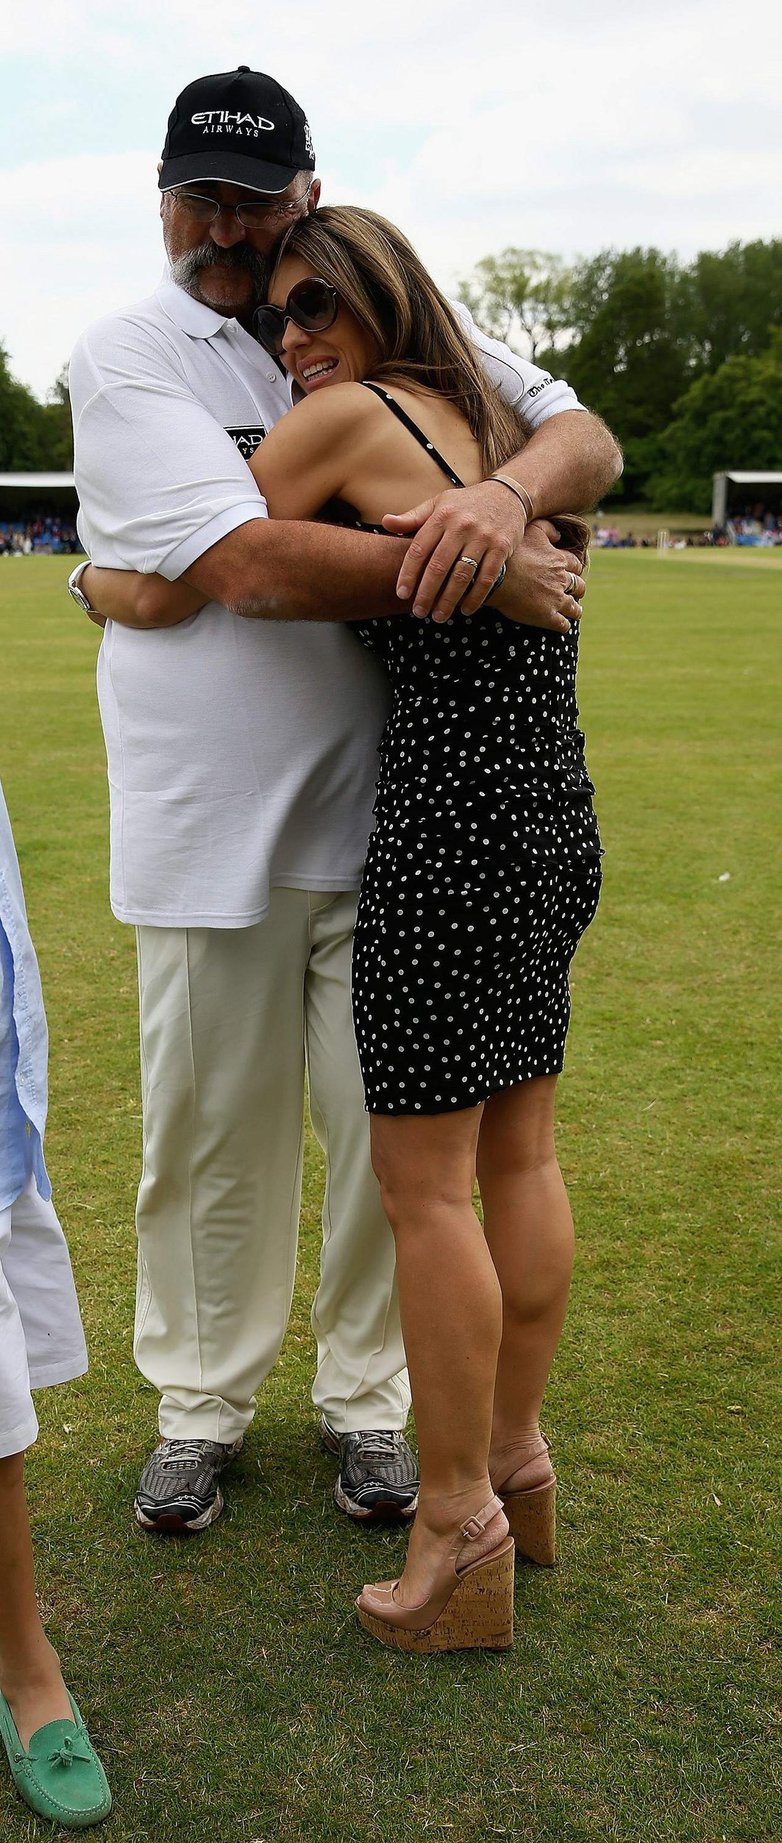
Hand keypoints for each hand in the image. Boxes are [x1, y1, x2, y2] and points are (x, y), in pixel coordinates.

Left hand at [383, 479, 526, 621]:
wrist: (507, 493)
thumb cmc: (465, 504)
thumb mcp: (438, 504)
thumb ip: (412, 518)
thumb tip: (386, 523)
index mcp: (441, 516)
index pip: (419, 549)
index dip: (408, 574)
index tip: (402, 594)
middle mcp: (461, 526)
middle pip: (438, 567)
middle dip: (426, 593)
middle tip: (419, 612)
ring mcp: (483, 537)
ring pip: (462, 576)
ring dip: (449, 600)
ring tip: (439, 616)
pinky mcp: (502, 547)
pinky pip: (487, 578)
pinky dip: (475, 597)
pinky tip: (465, 610)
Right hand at [493, 521, 585, 633]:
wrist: (496, 576)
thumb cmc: (511, 552)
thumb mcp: (532, 530)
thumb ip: (549, 529)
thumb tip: (560, 535)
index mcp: (559, 560)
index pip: (576, 565)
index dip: (574, 569)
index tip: (570, 572)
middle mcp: (561, 580)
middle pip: (579, 586)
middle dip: (577, 589)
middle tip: (573, 592)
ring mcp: (556, 599)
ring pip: (575, 608)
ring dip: (575, 610)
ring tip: (573, 612)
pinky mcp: (547, 616)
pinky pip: (563, 625)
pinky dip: (564, 625)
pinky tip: (561, 625)